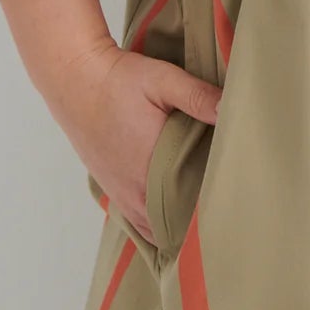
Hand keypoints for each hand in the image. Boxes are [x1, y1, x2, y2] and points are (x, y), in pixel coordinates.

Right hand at [47, 37, 222, 245]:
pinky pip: (138, 221)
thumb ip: (198, 96)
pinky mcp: (111, 189)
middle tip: (226, 209)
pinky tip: (173, 211)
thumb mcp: (163, 80)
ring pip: (154, 228)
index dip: (212, 209)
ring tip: (203, 214)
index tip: (234, 202)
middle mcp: (134, 189)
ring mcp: (120, 193)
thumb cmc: (119, 81)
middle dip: (198, 222)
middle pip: (174, 225)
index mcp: (151, 167)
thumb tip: (231, 110)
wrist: (75, 80)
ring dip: (176, 225)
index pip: (189, 207)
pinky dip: (156, 222)